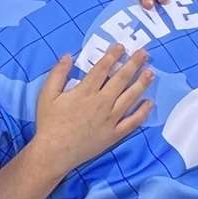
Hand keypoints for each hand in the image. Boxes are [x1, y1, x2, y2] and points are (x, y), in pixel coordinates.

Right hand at [32, 47, 153, 170]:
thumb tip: (67, 56)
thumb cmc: (49, 123)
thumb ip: (57, 74)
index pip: (103, 68)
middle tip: (144, 53)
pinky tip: (150, 103)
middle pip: (121, 79)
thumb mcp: (46, 95)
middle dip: (133, 64)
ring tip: (150, 72)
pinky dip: (142, 112)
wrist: (54, 152)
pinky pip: (133, 121)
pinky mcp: (114, 134)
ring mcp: (111, 119)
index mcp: (85, 91)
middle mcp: (102, 102)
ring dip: (142, 83)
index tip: (121, 46)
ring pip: (130, 97)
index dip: (113, 55)